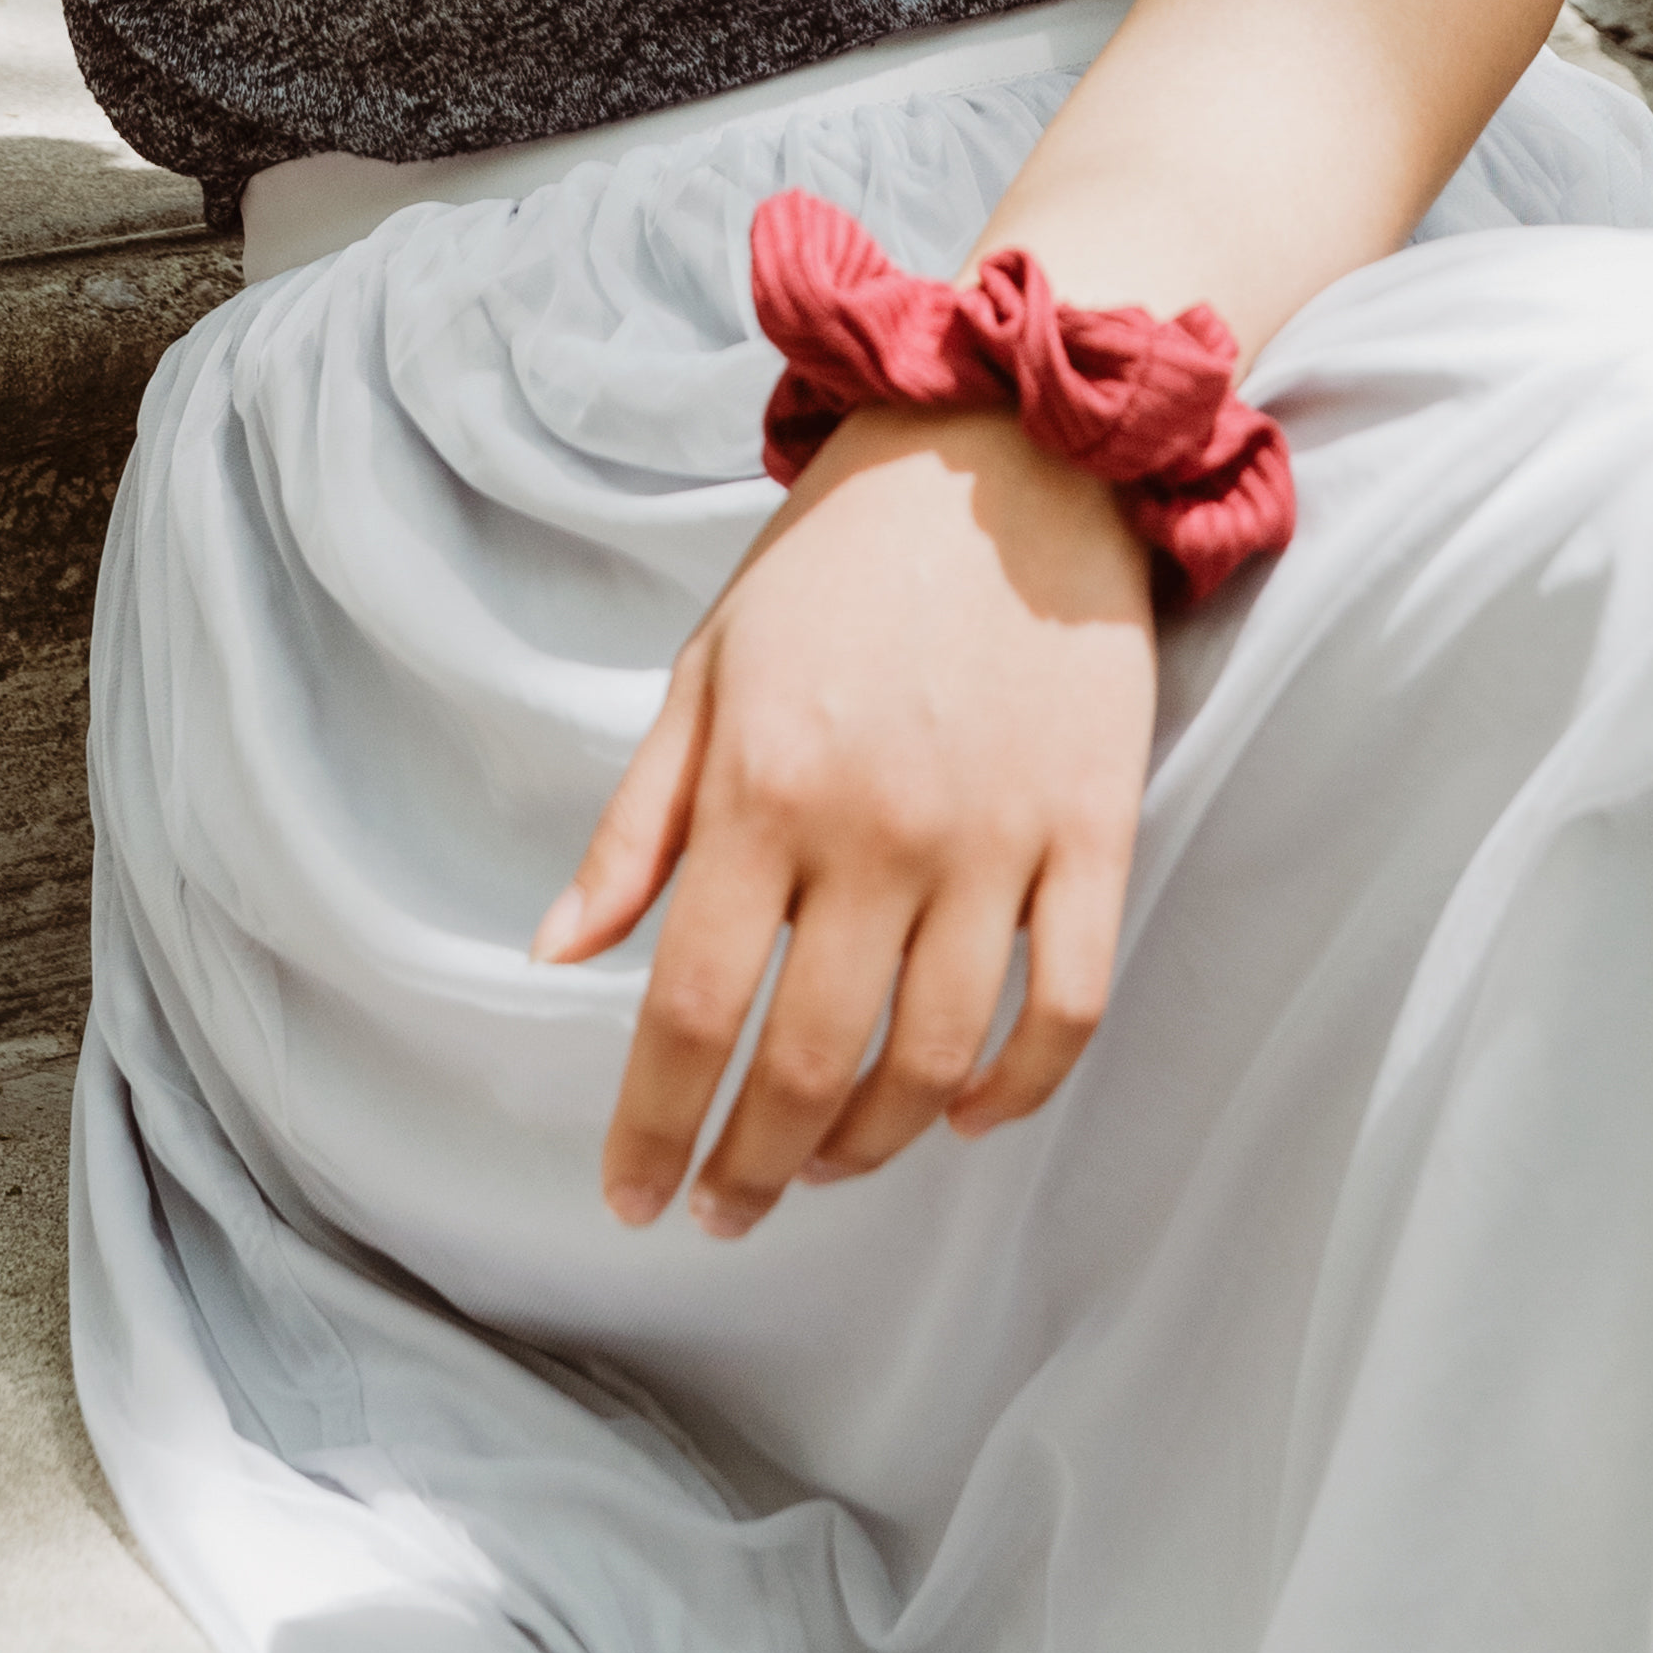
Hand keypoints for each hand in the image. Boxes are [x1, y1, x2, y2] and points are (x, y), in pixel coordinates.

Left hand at [533, 404, 1156, 1231]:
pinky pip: (1067, 1006)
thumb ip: (637, 822)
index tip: (632, 1196)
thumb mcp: (707, 664)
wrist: (1010, 444)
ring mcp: (997, 839)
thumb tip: (558, 950)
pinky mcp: (1094, 831)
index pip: (693, 1006)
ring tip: (827, 1164)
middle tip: (727, 1208)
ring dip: (872, 1143)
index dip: (654, 1123)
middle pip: (808, 1061)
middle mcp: (877, 830)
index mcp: (763, 785)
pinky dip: (1019, 1088)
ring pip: (936, 1059)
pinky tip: (969, 1115)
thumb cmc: (839, 554)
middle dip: (754, 1165)